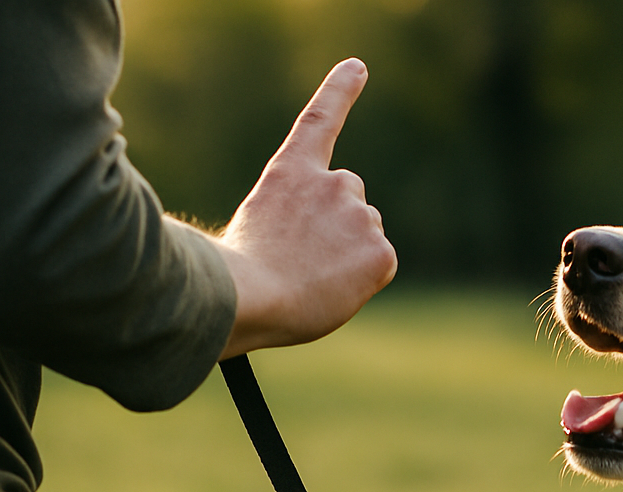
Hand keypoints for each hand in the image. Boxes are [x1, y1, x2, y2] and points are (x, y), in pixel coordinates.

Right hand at [212, 58, 397, 359]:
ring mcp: (360, 214)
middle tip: (302, 257)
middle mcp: (333, 183)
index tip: (358, 66)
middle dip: (336, 226)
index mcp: (292, 172)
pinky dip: (362, 281)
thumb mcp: (254, 231)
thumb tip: (318, 247)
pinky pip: (378, 265)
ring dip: (346, 255)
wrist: (251, 295)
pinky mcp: (381, 249)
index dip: (340, 92)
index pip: (320, 121)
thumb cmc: (241, 277)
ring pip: (364, 234)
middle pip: (350, 203)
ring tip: (311, 276)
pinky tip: (333, 287)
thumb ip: (291, 221)